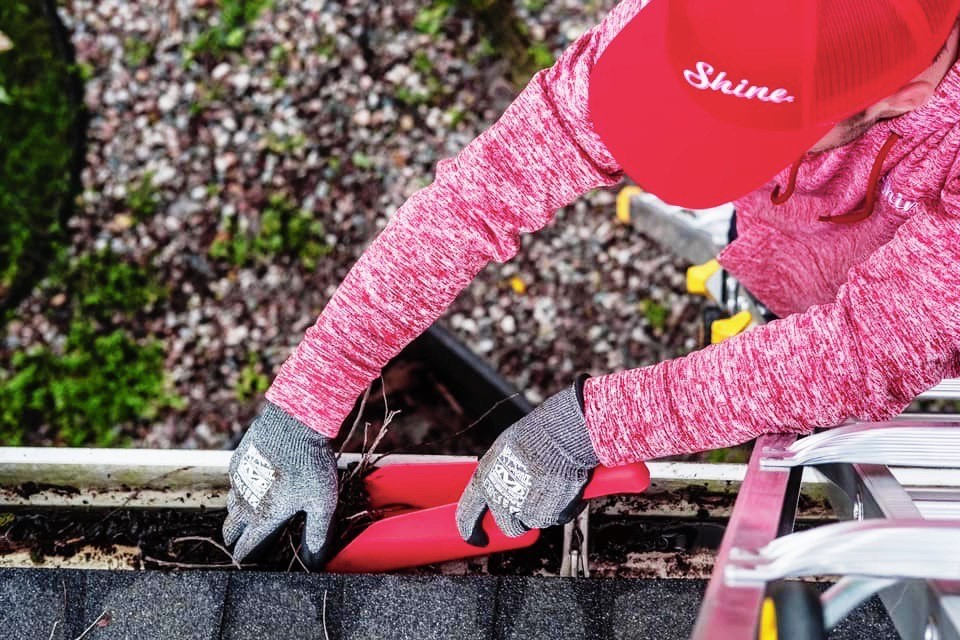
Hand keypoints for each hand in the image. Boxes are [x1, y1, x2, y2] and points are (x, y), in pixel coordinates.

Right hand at [222, 401, 337, 566]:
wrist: (295, 423)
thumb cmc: (311, 465)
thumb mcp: (322, 503)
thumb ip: (317, 535)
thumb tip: (313, 563)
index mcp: (263, 518)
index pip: (246, 549)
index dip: (247, 559)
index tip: (250, 564)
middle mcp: (245, 503)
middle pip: (231, 530)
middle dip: (236, 540)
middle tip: (244, 542)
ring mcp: (238, 481)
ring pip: (230, 506)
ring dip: (237, 515)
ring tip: (248, 517)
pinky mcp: (238, 461)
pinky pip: (234, 482)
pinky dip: (240, 489)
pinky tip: (254, 485)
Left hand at [456, 374, 598, 544]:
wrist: (560, 437)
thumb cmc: (534, 436)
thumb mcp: (505, 449)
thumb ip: (501, 471)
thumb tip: (507, 479)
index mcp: (484, 481)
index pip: (466, 515)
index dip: (469, 530)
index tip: (476, 539)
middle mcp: (500, 500)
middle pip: (508, 527)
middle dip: (520, 521)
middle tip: (533, 504)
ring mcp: (523, 511)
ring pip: (535, 521)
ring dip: (545, 510)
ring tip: (553, 484)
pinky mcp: (548, 516)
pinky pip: (558, 518)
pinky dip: (565, 507)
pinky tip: (567, 487)